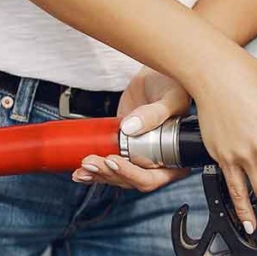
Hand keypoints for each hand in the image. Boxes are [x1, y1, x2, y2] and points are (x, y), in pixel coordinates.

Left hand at [73, 67, 190, 190]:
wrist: (155, 76)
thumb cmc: (173, 85)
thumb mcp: (171, 97)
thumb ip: (156, 113)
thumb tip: (131, 128)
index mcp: (175, 157)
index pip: (153, 178)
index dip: (132, 174)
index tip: (115, 160)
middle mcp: (157, 161)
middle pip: (131, 179)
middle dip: (109, 173)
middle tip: (92, 161)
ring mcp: (138, 156)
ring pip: (117, 176)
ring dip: (98, 174)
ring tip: (83, 166)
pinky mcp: (123, 149)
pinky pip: (109, 165)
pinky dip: (94, 171)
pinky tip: (81, 172)